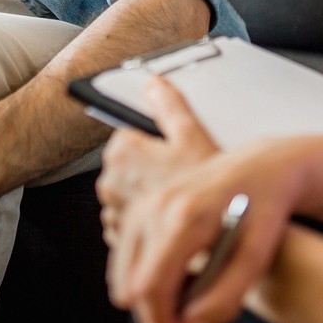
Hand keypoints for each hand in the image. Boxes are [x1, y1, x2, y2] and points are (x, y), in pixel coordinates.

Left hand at [97, 77, 221, 245]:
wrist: (213, 237)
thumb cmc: (202, 189)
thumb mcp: (191, 134)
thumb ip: (168, 104)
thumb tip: (155, 85)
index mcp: (121, 152)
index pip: (127, 135)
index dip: (152, 143)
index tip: (170, 152)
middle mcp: (109, 182)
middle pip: (125, 166)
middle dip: (146, 170)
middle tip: (177, 175)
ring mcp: (113, 210)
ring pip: (126, 194)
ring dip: (144, 195)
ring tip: (174, 200)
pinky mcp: (119, 235)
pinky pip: (128, 220)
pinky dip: (143, 219)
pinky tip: (166, 219)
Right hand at [105, 81, 296, 322]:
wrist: (261, 167)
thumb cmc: (262, 210)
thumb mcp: (254, 260)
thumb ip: (222, 301)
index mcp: (186, 217)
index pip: (152, 286)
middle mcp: (157, 206)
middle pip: (131, 284)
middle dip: (152, 319)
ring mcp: (146, 203)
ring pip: (123, 272)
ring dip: (145, 300)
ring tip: (181, 310)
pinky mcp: (142, 205)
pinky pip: (126, 255)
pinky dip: (141, 278)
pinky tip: (174, 284)